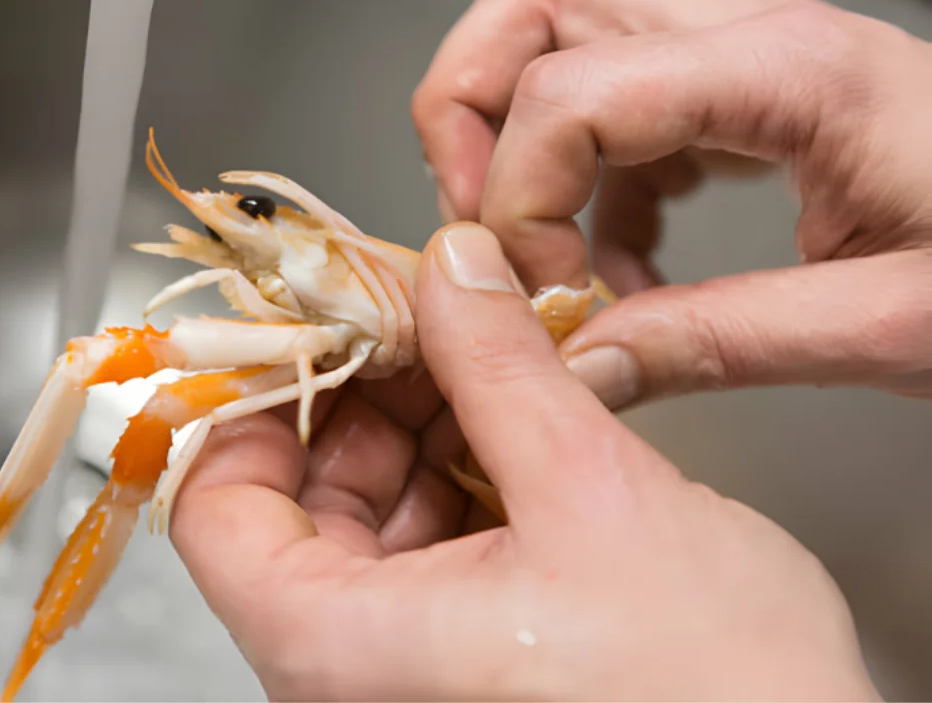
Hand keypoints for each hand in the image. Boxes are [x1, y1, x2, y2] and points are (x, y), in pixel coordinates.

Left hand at [170, 222, 877, 701]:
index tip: (312, 328)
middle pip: (295, 502)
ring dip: (420, 428)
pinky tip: (514, 425)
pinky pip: (425, 553)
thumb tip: (453, 272)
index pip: (216, 507)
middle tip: (424, 319)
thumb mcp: (592, 493)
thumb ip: (502, 366)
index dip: (258, 400)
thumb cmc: (714, 692)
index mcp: (340, 650)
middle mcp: (352, 675)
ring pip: (367, 521)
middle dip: (364, 397)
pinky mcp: (465, 664)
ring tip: (486, 362)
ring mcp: (407, 673)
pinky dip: (460, 477)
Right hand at [412, 0, 931, 409]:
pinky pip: (606, 104)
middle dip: (466, 113)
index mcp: (785, 71)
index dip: (516, 196)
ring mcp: (735, 53)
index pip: (566, 89)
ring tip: (553, 252)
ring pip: (552, 39)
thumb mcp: (895, 323)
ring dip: (515, 144)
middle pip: (531, 5)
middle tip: (483, 225)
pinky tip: (628, 260)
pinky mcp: (736, 94)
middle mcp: (745, 35)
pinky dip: (580, 180)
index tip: (543, 291)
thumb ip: (722, 343)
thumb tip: (581, 368)